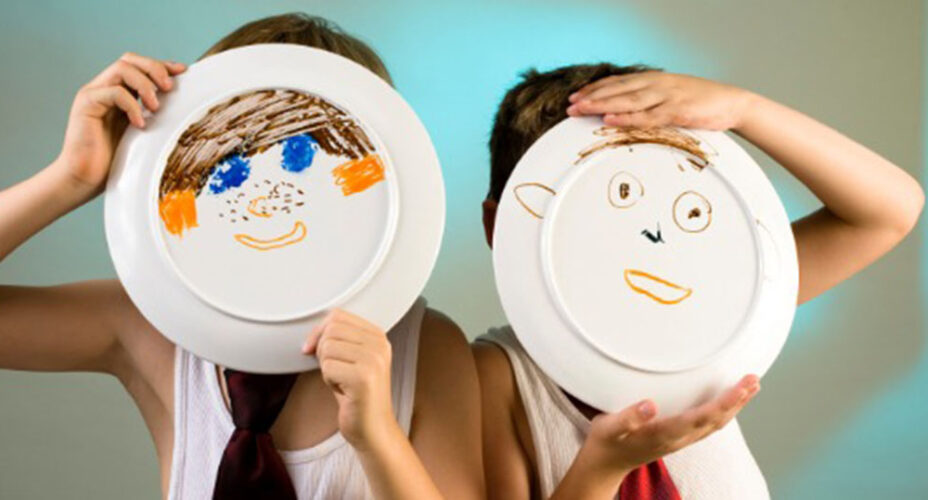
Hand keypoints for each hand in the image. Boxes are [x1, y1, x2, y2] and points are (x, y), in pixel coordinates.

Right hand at [53, 52, 184, 197]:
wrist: (84, 180)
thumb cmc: (115, 163)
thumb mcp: (143, 135)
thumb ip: (154, 117)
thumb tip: (185, 107)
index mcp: (118, 94)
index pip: (139, 66)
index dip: (162, 65)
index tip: (184, 72)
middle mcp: (103, 89)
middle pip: (129, 60)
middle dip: (155, 68)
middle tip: (170, 87)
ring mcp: (93, 94)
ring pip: (122, 69)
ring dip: (145, 84)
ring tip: (156, 107)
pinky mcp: (86, 105)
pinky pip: (113, 92)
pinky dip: (132, 105)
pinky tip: (140, 124)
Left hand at [302, 309, 397, 449]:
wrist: (373, 429)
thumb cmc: (357, 396)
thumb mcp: (352, 360)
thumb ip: (340, 339)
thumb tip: (313, 332)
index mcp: (378, 336)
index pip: (337, 315)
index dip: (319, 332)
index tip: (314, 349)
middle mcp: (380, 344)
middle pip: (331, 329)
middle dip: (322, 350)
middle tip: (334, 370)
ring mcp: (374, 360)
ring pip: (327, 347)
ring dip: (326, 367)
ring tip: (341, 381)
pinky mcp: (364, 378)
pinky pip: (327, 367)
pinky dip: (328, 381)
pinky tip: (343, 391)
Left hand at [566, 71, 755, 130]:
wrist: (733, 103)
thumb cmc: (700, 103)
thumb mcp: (671, 97)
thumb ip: (650, 101)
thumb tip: (627, 111)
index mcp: (654, 80)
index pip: (618, 83)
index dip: (595, 89)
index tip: (575, 96)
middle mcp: (657, 84)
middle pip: (617, 90)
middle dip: (591, 97)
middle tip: (569, 105)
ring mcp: (666, 97)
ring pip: (627, 100)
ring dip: (601, 104)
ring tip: (580, 110)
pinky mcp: (676, 111)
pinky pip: (646, 116)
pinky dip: (626, 118)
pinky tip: (610, 119)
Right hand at [581, 375, 759, 476]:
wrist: (606, 464)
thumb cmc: (607, 441)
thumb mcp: (609, 428)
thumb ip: (627, 418)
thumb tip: (650, 405)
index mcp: (664, 434)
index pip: (701, 418)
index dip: (724, 402)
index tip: (741, 387)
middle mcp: (678, 439)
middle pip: (716, 421)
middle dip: (737, 401)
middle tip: (754, 379)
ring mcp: (680, 440)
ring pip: (715, 424)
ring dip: (734, 406)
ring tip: (750, 387)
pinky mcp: (679, 438)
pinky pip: (708, 425)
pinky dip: (723, 411)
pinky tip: (728, 401)